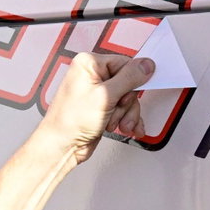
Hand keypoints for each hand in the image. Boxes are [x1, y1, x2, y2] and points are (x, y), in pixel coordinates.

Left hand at [39, 52, 154, 163]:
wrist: (62, 145)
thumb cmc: (71, 121)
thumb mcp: (105, 96)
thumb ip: (129, 78)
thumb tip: (146, 65)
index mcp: (89, 63)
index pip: (125, 63)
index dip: (132, 81)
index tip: (132, 93)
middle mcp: (92, 75)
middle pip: (128, 83)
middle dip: (126, 103)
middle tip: (117, 111)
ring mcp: (97, 92)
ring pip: (127, 98)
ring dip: (126, 114)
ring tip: (115, 123)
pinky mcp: (102, 107)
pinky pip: (123, 109)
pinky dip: (126, 119)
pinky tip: (125, 127)